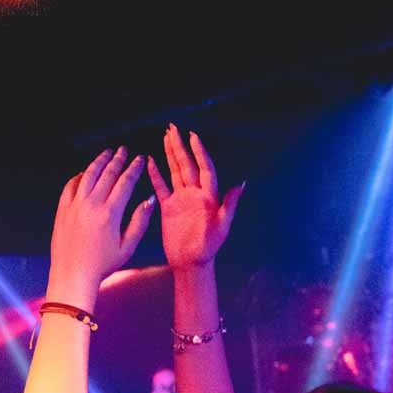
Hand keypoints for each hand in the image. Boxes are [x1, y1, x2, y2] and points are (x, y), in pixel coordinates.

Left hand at [46, 147, 154, 307]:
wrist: (73, 274)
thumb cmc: (102, 265)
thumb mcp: (127, 247)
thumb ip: (140, 221)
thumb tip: (149, 201)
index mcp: (110, 213)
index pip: (125, 182)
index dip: (134, 168)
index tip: (139, 159)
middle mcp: (91, 205)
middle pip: (107, 174)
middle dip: (118, 159)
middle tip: (124, 151)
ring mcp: (74, 206)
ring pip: (88, 175)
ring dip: (98, 162)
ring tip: (106, 154)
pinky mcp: (62, 210)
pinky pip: (70, 186)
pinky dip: (79, 176)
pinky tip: (84, 173)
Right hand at [146, 125, 244, 269]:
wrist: (191, 263)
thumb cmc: (208, 248)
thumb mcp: (222, 227)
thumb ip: (230, 205)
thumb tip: (241, 185)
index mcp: (208, 196)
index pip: (204, 168)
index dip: (199, 152)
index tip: (193, 136)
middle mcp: (194, 194)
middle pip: (187, 164)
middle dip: (180, 146)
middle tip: (173, 128)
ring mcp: (181, 200)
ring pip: (174, 171)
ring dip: (170, 155)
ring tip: (165, 137)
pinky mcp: (168, 208)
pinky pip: (161, 187)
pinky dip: (156, 175)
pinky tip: (150, 162)